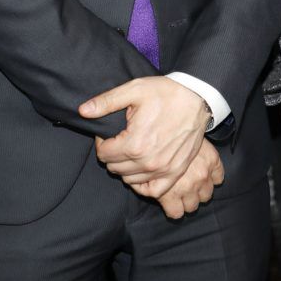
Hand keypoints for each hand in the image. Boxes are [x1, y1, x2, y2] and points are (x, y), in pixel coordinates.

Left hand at [79, 77, 210, 196]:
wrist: (197, 97)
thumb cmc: (166, 92)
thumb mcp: (134, 90)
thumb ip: (106, 102)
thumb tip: (82, 111)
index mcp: (134, 143)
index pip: (103, 154)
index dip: (102, 141)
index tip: (111, 131)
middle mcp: (147, 162)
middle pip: (115, 168)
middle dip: (113, 153)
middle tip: (121, 138)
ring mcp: (163, 170)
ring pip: (129, 180)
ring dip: (126, 167)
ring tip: (132, 148)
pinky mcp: (175, 172)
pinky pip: (152, 190)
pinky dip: (143, 184)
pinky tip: (142, 169)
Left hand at [133, 139, 224, 218]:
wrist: (181, 109)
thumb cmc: (156, 131)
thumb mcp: (139, 152)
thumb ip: (134, 169)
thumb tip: (126, 176)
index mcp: (169, 186)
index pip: (176, 213)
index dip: (169, 206)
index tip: (162, 195)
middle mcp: (189, 184)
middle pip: (192, 207)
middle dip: (184, 199)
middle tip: (175, 187)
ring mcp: (203, 172)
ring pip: (206, 196)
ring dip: (198, 190)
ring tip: (189, 181)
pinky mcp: (213, 159)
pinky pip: (219, 177)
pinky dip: (213, 176)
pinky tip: (204, 170)